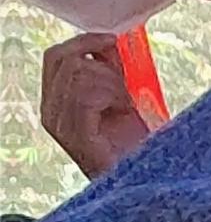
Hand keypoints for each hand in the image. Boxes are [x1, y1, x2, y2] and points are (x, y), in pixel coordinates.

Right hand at [39, 33, 151, 178]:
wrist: (148, 181)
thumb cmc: (138, 145)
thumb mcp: (122, 98)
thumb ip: (111, 73)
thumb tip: (110, 42)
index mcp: (57, 102)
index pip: (56, 57)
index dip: (83, 42)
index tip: (111, 40)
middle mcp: (50, 113)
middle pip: (64, 59)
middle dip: (101, 64)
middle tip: (125, 87)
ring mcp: (58, 125)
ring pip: (77, 73)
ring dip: (112, 83)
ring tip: (126, 106)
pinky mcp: (73, 135)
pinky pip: (85, 95)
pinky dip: (111, 95)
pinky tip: (124, 111)